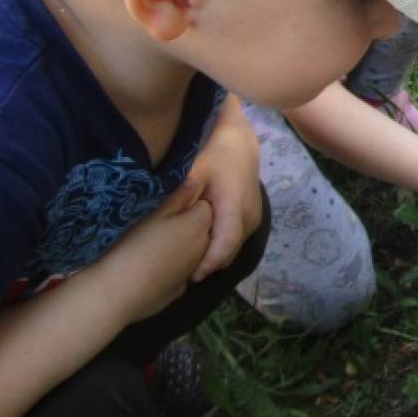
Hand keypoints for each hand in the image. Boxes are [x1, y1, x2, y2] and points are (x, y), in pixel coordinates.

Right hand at [99, 181, 213, 322]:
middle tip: (160, 227)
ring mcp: (192, 271)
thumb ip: (177, 198)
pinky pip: (181, 272)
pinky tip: (151, 269)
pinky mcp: (180, 290)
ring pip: (194, 253)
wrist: (117, 292)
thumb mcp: (154, 214)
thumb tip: (194, 182)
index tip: (169, 209)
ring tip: (152, 248)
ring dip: (182, 248)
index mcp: (198, 225)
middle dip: (190, 226)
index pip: (206, 207)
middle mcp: (203, 248)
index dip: (189, 206)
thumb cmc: (134, 245)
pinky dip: (172, 269)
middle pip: (204, 230)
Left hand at [186, 95, 262, 280]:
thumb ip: (182, 195)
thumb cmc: (214, 152)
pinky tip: (200, 242)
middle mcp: (250, 218)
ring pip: (232, 247)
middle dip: (207, 264)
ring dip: (213, 254)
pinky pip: (235, 238)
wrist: (239, 139)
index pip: (224, 247)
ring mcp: (254, 218)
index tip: (189, 277)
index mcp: (235, 208)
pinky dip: (219, 245)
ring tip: (187, 259)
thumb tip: (163, 219)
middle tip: (180, 271)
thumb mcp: (194, 170)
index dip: (207, 265)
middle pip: (228, 252)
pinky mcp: (252, 216)